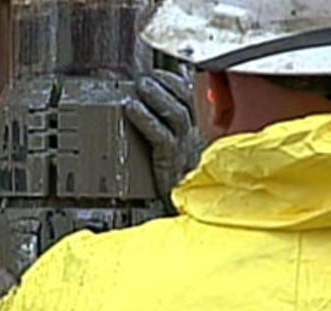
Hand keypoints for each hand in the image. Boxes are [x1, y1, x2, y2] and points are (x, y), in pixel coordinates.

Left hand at [126, 68, 202, 212]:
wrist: (195, 217)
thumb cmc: (185, 191)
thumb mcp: (183, 161)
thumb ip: (173, 139)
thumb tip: (151, 117)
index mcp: (199, 136)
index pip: (190, 100)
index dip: (175, 83)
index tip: (159, 73)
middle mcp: (196, 139)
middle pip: (184, 101)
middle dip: (164, 84)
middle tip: (145, 76)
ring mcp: (187, 150)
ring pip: (175, 114)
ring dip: (156, 96)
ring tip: (139, 85)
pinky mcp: (173, 163)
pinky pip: (160, 135)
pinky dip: (145, 119)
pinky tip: (131, 108)